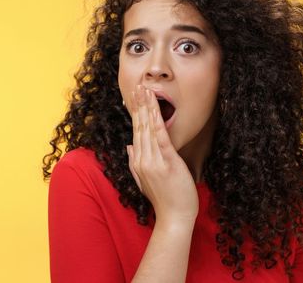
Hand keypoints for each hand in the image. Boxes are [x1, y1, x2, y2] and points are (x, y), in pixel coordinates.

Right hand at [126, 85, 198, 223]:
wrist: (174, 218)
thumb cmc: (164, 200)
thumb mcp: (145, 180)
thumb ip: (135, 162)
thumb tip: (128, 146)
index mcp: (138, 161)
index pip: (135, 131)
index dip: (135, 113)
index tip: (133, 97)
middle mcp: (142, 159)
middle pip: (139, 126)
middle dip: (138, 105)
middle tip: (137, 85)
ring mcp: (153, 161)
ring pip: (147, 128)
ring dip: (146, 107)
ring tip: (145, 90)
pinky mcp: (166, 162)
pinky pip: (160, 138)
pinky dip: (156, 121)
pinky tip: (155, 109)